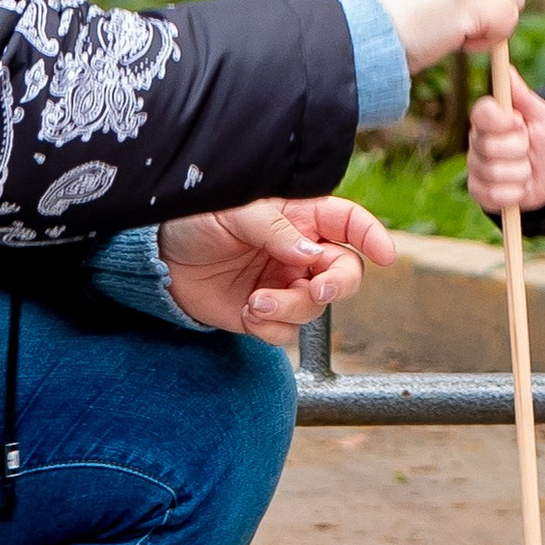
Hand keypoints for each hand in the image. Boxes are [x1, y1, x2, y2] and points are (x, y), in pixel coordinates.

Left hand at [160, 194, 394, 335]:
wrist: (159, 257)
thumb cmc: (199, 219)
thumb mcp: (237, 212)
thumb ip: (277, 230)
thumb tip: (311, 254)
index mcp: (301, 217)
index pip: (349, 223)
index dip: (372, 236)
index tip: (385, 255)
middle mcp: (300, 253)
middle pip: (344, 273)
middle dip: (338, 284)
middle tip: (317, 288)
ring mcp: (285, 285)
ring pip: (315, 307)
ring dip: (290, 308)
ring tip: (256, 301)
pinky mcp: (265, 314)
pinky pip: (287, 331)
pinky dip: (271, 327)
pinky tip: (247, 312)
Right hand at [467, 74, 544, 218]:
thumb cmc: (543, 139)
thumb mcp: (539, 115)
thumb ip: (522, 95)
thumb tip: (507, 70)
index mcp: (487, 120)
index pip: (481, 113)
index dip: (502, 120)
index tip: (518, 121)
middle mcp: (476, 142)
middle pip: (492, 147)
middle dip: (520, 149)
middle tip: (527, 148)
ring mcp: (475, 168)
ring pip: (496, 173)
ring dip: (522, 172)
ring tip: (526, 168)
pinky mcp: (479, 192)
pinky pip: (496, 194)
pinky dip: (516, 192)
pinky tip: (519, 186)